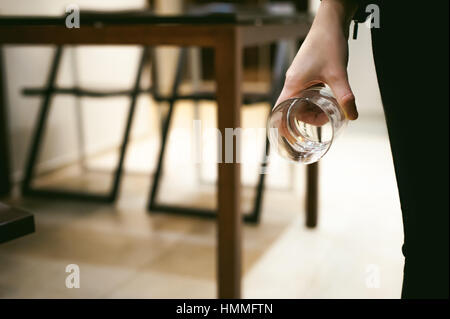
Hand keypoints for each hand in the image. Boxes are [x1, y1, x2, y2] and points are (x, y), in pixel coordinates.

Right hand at [276, 0, 358, 120]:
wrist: (330, 22)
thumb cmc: (328, 43)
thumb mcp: (338, 74)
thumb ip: (345, 97)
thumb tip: (352, 116)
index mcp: (293, 85)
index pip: (279, 112)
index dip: (282, 127)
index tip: (291, 138)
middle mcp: (292, 82)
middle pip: (291, 110)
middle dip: (307, 118)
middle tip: (326, 119)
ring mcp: (298, 78)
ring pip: (299, 102)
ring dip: (312, 109)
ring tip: (329, 110)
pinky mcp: (305, 73)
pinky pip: (304, 93)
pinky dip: (314, 100)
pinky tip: (327, 98)